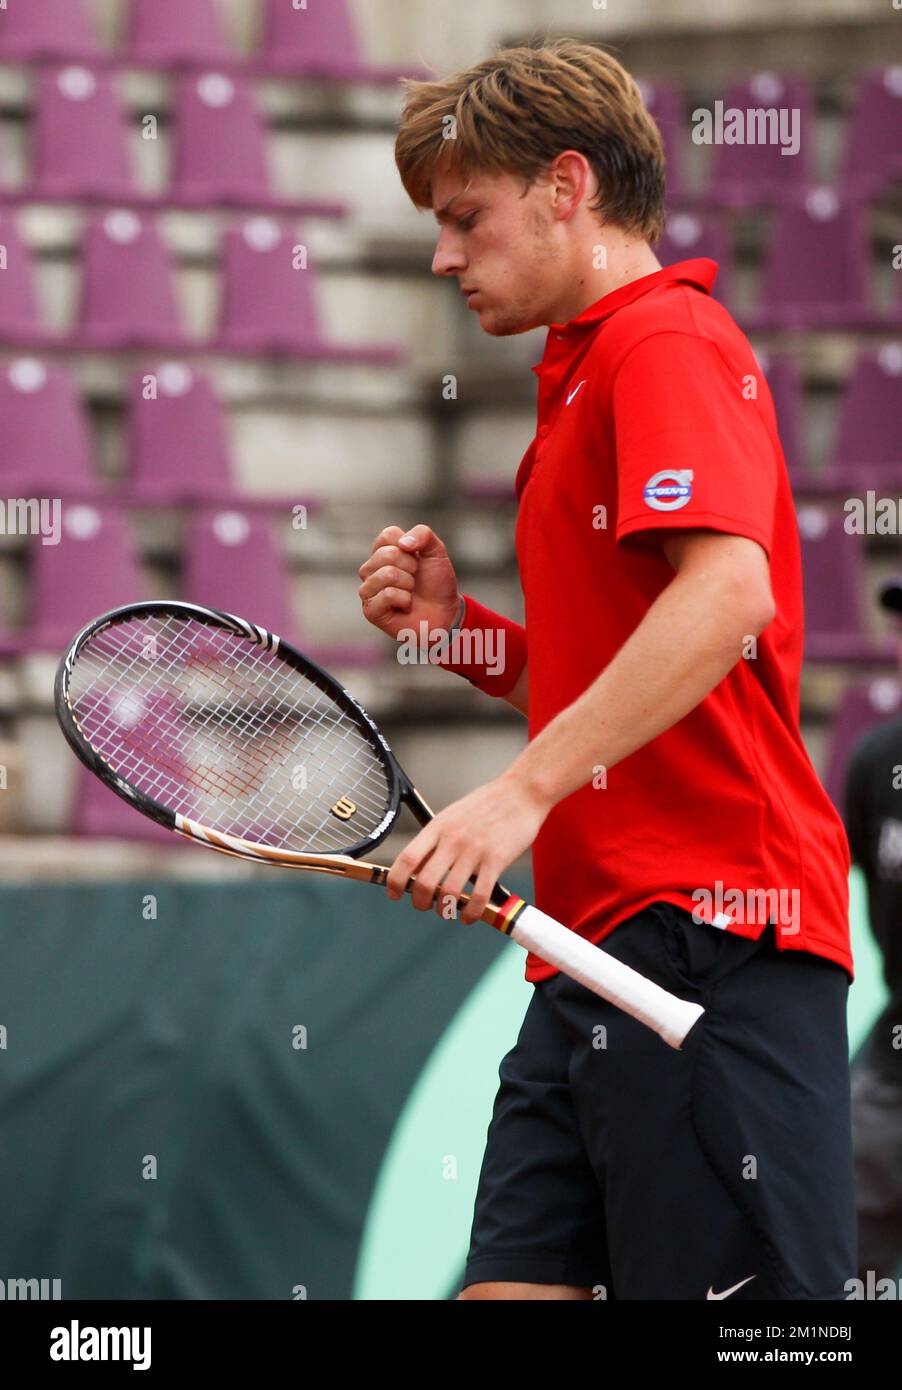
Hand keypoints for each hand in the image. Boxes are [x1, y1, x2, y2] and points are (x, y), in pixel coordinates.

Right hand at [358, 524, 459, 642]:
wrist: (446, 613)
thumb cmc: (436, 584)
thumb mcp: (436, 552)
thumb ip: (423, 534)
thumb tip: (403, 543)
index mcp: (382, 551)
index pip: (388, 535)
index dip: (411, 547)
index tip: (418, 561)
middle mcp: (371, 569)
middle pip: (387, 554)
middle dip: (411, 567)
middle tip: (415, 579)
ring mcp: (368, 590)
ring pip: (387, 574)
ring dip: (408, 583)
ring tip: (410, 592)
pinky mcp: (370, 610)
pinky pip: (388, 594)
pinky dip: (405, 599)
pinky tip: (405, 606)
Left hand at [385, 772, 550, 924]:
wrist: (520, 792)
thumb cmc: (487, 805)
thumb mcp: (453, 816)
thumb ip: (437, 840)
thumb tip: (421, 867)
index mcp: (438, 827)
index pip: (407, 858)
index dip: (395, 881)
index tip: (393, 894)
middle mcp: (452, 840)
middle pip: (424, 881)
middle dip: (420, 902)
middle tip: (424, 906)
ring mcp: (474, 850)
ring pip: (449, 892)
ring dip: (444, 910)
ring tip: (447, 912)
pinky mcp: (496, 860)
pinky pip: (479, 896)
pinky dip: (471, 913)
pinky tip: (469, 917)